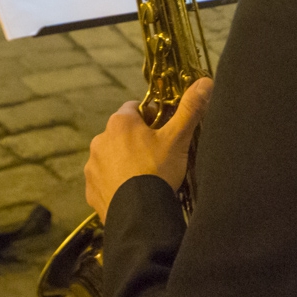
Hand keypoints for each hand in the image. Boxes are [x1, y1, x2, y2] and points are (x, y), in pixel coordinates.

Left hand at [86, 77, 213, 222]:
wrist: (139, 215)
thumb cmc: (158, 171)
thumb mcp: (178, 138)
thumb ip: (190, 108)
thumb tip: (206, 81)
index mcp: (120, 123)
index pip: (134, 108)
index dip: (151, 117)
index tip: (163, 131)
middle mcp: (100, 140)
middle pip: (121, 133)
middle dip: (136, 140)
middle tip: (157, 156)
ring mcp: (92, 165)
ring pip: (111, 156)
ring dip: (123, 161)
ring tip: (144, 177)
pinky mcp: (91, 188)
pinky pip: (104, 179)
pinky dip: (115, 183)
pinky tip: (131, 192)